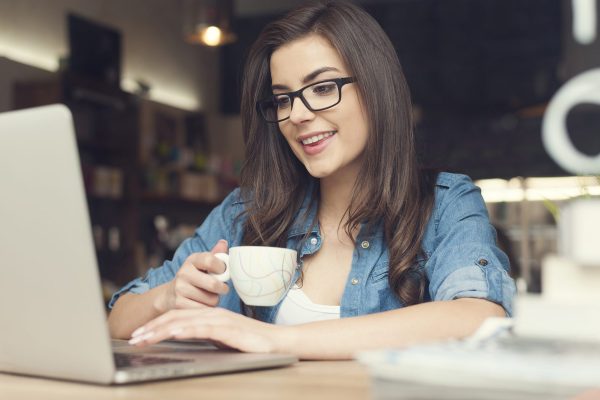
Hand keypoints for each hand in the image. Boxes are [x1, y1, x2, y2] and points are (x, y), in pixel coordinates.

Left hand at [128, 308, 286, 353]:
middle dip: (151, 328)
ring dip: (161, 330)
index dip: (156, 324)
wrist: (275, 341)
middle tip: (133, 337)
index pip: (177, 316)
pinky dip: (186, 330)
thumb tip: (183, 338)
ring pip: (184, 322)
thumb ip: (203, 335)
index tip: (139, 334)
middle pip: (175, 317)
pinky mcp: (227, 329)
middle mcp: (211, 314)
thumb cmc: (249, 342)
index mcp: (208, 315)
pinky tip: (173, 333)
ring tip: (144, 338)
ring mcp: (219, 320)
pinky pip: (203, 328)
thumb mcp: (221, 338)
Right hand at [158, 239, 229, 311]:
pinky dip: (207, 309)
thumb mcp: (202, 264)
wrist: (170, 294)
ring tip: (208, 296)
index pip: (210, 260)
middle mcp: (183, 273)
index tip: (224, 272)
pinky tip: (202, 304)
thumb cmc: (194, 277)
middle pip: (213, 284)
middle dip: (223, 288)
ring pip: (211, 299)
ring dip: (215, 300)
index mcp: (192, 260)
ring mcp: (180, 289)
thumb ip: (215, 254)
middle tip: (222, 288)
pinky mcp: (179, 304)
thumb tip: (223, 242)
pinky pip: (204, 309)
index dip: (222, 268)